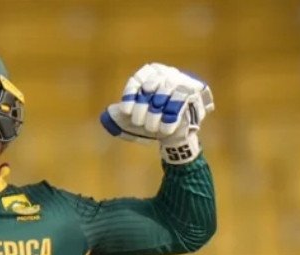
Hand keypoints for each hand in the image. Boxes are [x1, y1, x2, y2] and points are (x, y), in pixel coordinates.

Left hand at [99, 63, 213, 164]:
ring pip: (165, 95)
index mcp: (150, 74)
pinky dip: (169, 119)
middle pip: (151, 86)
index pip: (138, 80)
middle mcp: (167, 74)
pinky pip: (179, 105)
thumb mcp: (131, 120)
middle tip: (138, 122)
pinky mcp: (194, 96)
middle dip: (142, 108)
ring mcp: (181, 83)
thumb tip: (106, 116)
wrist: (173, 135)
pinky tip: (164, 130)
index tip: (125, 111)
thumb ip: (117, 116)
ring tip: (151, 128)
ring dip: (155, 115)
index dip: (131, 95)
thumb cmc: (151, 122)